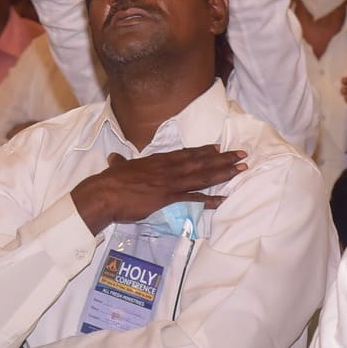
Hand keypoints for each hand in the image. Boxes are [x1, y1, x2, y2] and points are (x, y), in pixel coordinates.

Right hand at [70, 146, 246, 231]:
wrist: (104, 194)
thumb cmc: (110, 181)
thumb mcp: (118, 167)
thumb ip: (120, 162)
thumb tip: (114, 158)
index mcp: (158, 160)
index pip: (186, 153)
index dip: (204, 151)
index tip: (219, 147)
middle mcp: (168, 168)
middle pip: (201, 161)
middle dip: (223, 158)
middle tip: (242, 155)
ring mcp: (170, 182)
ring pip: (203, 175)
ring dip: (224, 172)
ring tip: (241, 169)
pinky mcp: (168, 197)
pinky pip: (194, 198)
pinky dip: (210, 199)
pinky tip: (223, 199)